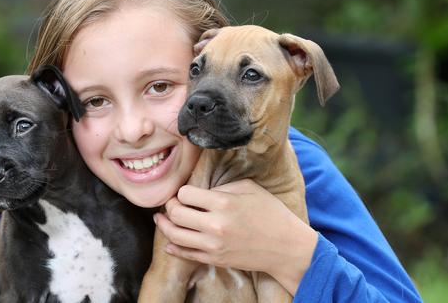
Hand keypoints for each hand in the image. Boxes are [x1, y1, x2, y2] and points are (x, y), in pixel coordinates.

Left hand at [153, 179, 317, 294]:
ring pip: (175, 235)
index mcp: (223, 204)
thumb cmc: (270, 213)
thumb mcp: (248, 188)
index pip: (184, 194)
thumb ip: (221, 188)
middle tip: (171, 204)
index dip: (182, 192)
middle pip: (175, 213)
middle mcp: (215, 225)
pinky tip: (169, 241)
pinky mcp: (215, 260)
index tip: (185, 193)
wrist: (286, 247)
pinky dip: (173, 247)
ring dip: (164, 225)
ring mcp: (213, 246)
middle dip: (169, 206)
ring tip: (161, 219)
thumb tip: (199, 191)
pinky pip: (186, 254)